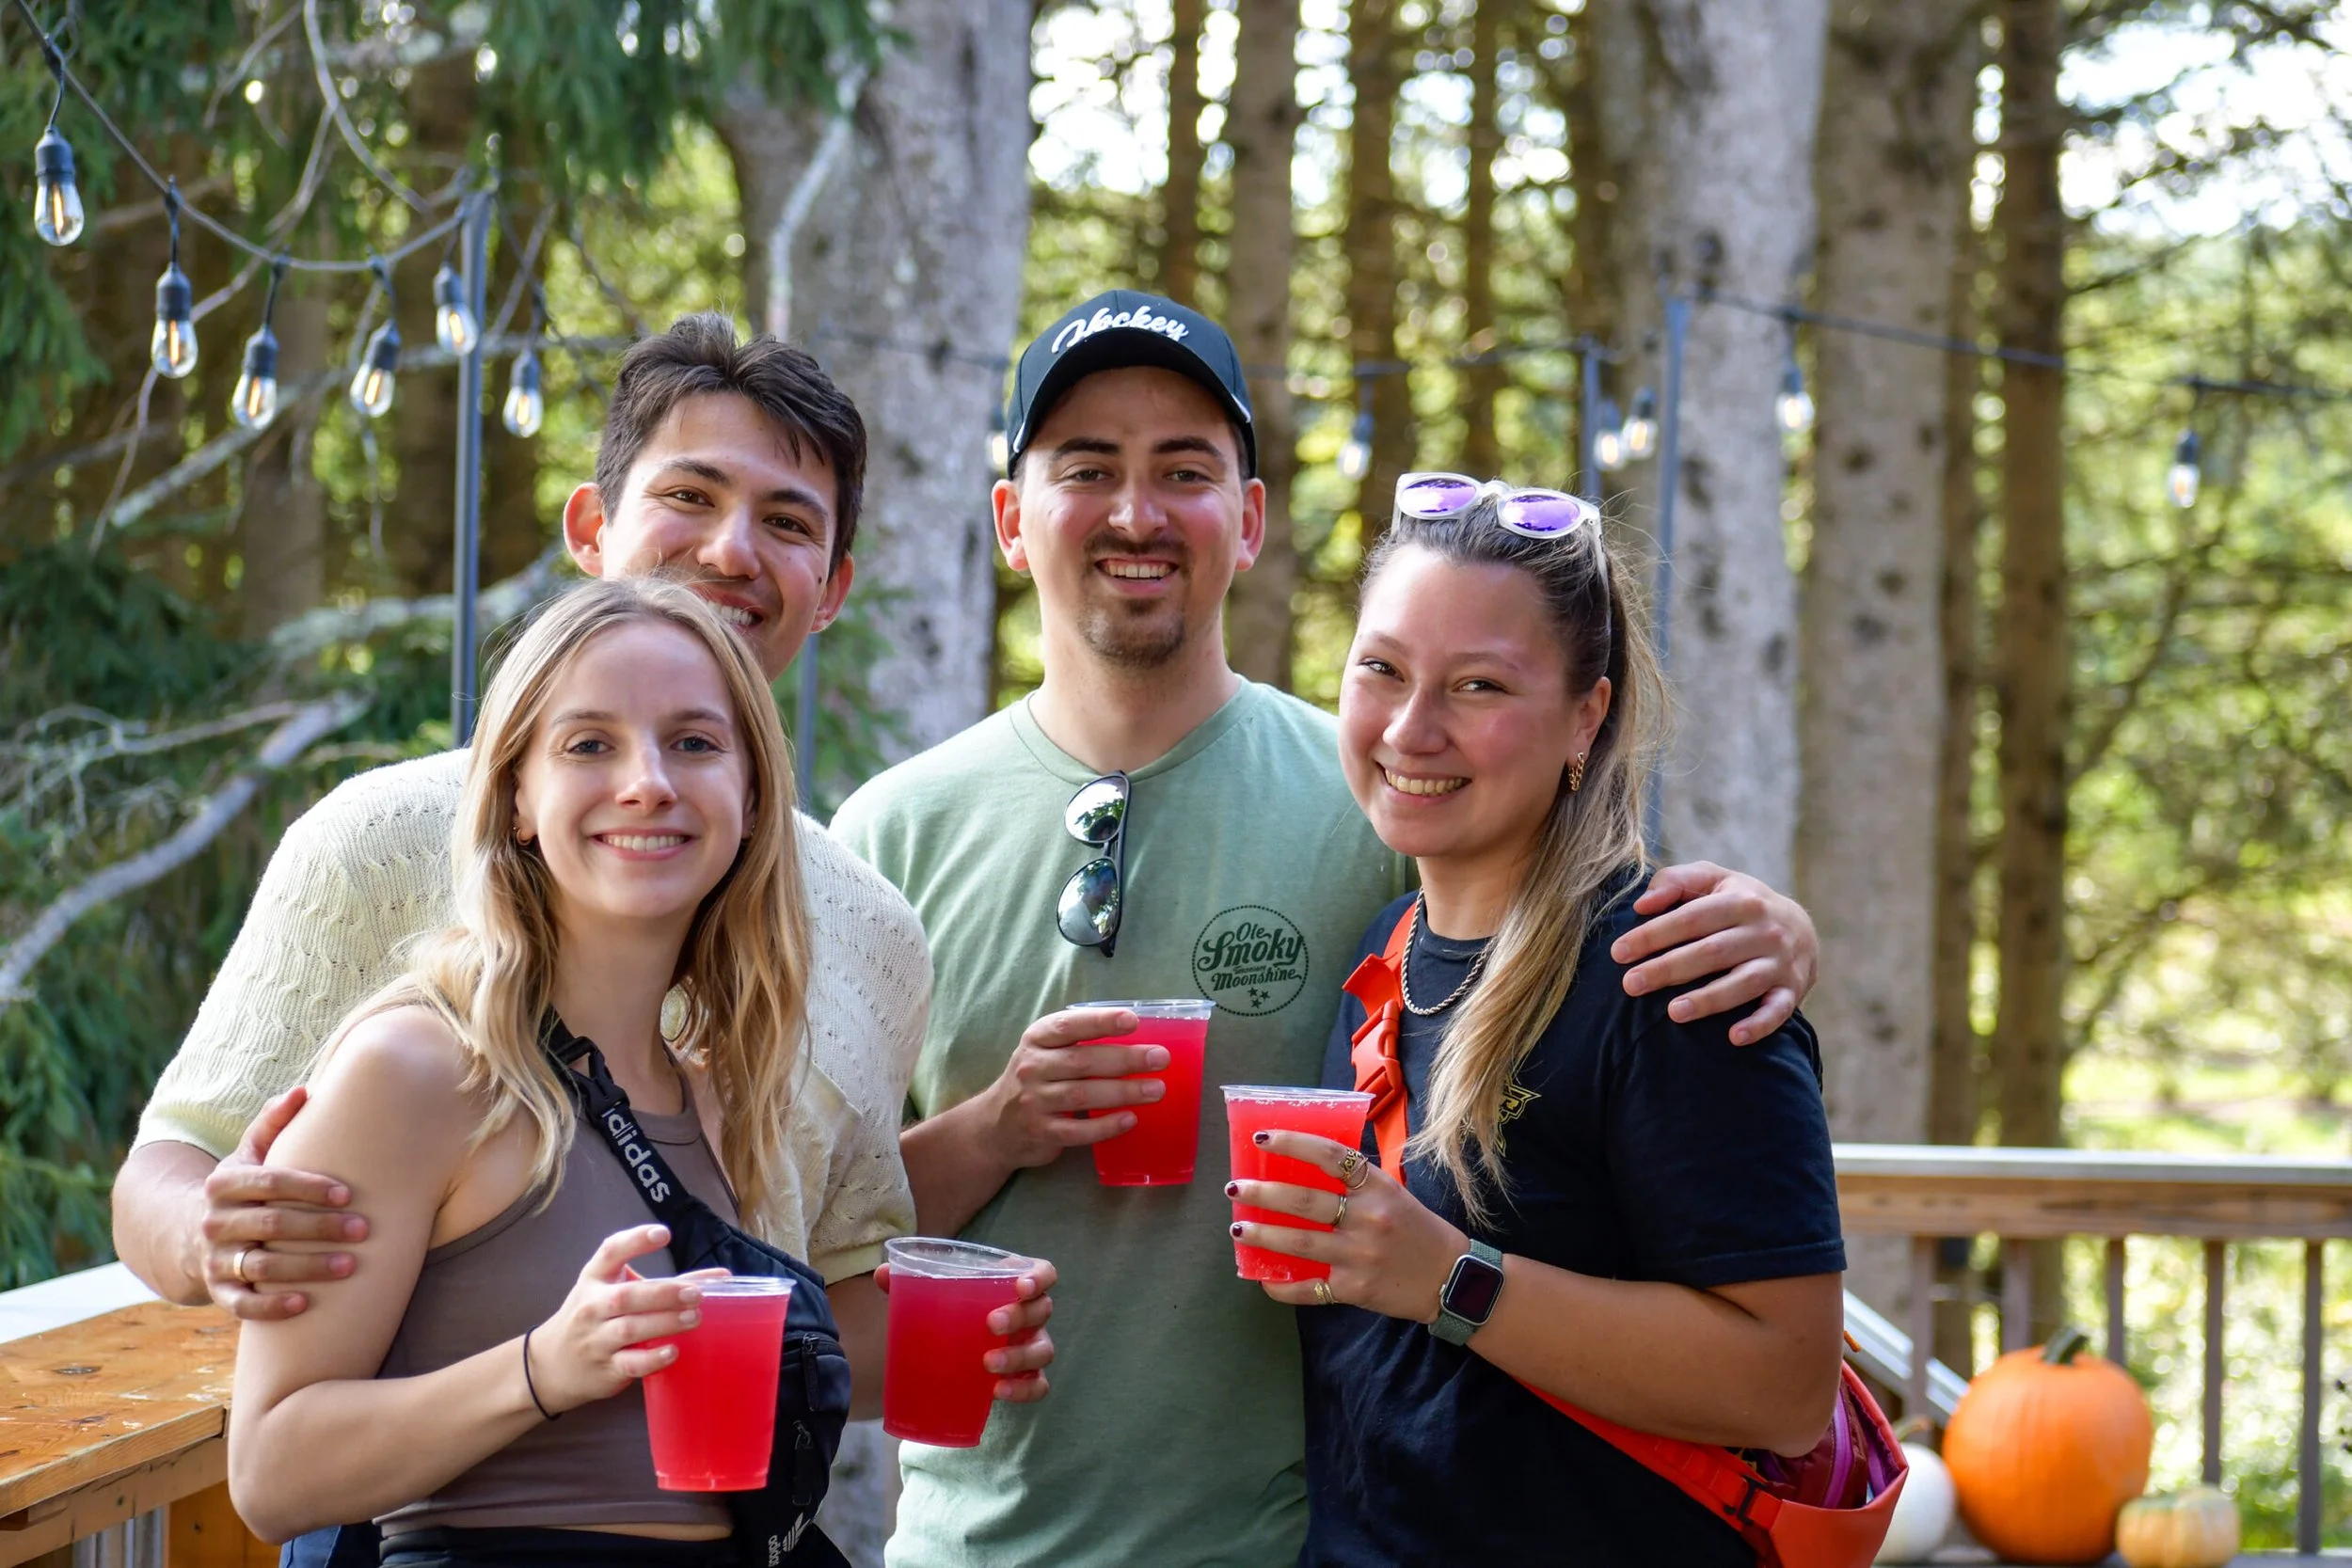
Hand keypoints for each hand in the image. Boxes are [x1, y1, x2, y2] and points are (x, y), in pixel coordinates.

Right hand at [197, 1087, 369, 1320]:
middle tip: (364, 1230)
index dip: (309, 1188)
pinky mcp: (218, 1291)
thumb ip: (274, 1122)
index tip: (349, 1194)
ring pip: (260, 1266)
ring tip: (350, 1266)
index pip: (269, 1182)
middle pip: (271, 1224)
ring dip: (306, 1268)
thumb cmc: (246, 1187)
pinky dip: (271, 1307)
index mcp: (224, 1182)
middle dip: (319, 1228)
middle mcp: (215, 1221)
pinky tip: (306, 1304)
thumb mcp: (251, 1153)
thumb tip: (305, 1089)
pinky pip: (241, 1305)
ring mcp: (214, 1258)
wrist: (195, 1234)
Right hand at [525, 1226, 722, 1414]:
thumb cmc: (594, 1317)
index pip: (610, 1252)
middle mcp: (592, 1306)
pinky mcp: (606, 1368)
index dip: (636, 1241)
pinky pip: (630, 1364)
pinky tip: (673, 1351)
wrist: (553, 1363)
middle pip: (626, 1297)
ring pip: (630, 1329)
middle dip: (663, 1293)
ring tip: (695, 1317)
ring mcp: (597, 1339)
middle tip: (696, 1294)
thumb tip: (721, 1277)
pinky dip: (652, 1359)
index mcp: (595, 1278)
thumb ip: (662, 1282)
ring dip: (665, 1323)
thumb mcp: (613, 1290)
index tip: (664, 1233)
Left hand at [877, 1255, 1058, 1403]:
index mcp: (1015, 1285)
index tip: (1021, 1285)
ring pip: (1043, 1349)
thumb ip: (911, 1282)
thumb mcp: (936, 1295)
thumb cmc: (956, 1312)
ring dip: (1018, 1356)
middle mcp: (1032, 1314)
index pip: (1044, 1272)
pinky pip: (1038, 1385)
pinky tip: (998, 1392)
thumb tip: (882, 1274)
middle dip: (1019, 1316)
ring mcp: (1033, 1346)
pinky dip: (1022, 1390)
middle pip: (1042, 1310)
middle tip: (991, 1324)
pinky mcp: (1029, 1378)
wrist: (961, 1351)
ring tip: (988, 1364)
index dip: (1039, 1277)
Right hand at [977, 1007, 1168, 1170]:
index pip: (1068, 1026)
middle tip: (1160, 1059)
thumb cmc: (1035, 1079)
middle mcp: (1032, 1067)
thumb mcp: (1044, 1051)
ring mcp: (1034, 1101)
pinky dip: (1105, 1126)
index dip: (1100, 1022)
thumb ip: (1077, 1041)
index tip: (1132, 1021)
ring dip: (1123, 1092)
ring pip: (1083, 1095)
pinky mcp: (1042, 1132)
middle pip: (1082, 1061)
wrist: (996, 1126)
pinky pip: (1077, 1130)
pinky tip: (1129, 1120)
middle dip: (1125, 1059)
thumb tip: (1136, 1036)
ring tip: (1156, 1090)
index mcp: (1036, 1040)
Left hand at [1228, 1132, 1467, 1323]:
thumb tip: (1308, 1164)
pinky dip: (1284, 1287)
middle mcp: (1367, 1217)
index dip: (1294, 1143)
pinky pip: (1311, 1289)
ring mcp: (1360, 1255)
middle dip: (1263, 1194)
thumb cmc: (1419, 1230)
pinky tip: (1264, 1280)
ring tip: (1238, 1230)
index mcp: (1377, 1187)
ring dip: (1263, 1236)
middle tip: (1235, 1189)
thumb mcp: (1394, 1193)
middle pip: (1304, 1201)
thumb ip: (1357, 1182)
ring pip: (1300, 1243)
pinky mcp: (1356, 1289)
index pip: (1330, 1156)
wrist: (1453, 1279)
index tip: (1263, 1138)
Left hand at [1610, 861, 1818, 1044]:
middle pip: (1712, 952)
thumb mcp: (1713, 880)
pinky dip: (1759, 1024)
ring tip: (1673, 1012)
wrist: (1802, 929)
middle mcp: (1763, 930)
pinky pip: (1778, 1010)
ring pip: (1743, 983)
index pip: (1690, 918)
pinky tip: (1734, 1037)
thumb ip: (1676, 881)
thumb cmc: (1739, 903)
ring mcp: (1779, 962)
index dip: (1653, 935)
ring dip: (1709, 999)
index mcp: (1739, 900)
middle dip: (1669, 969)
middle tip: (1631, 985)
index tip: (1619, 952)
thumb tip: (1642, 904)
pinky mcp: (1791, 990)